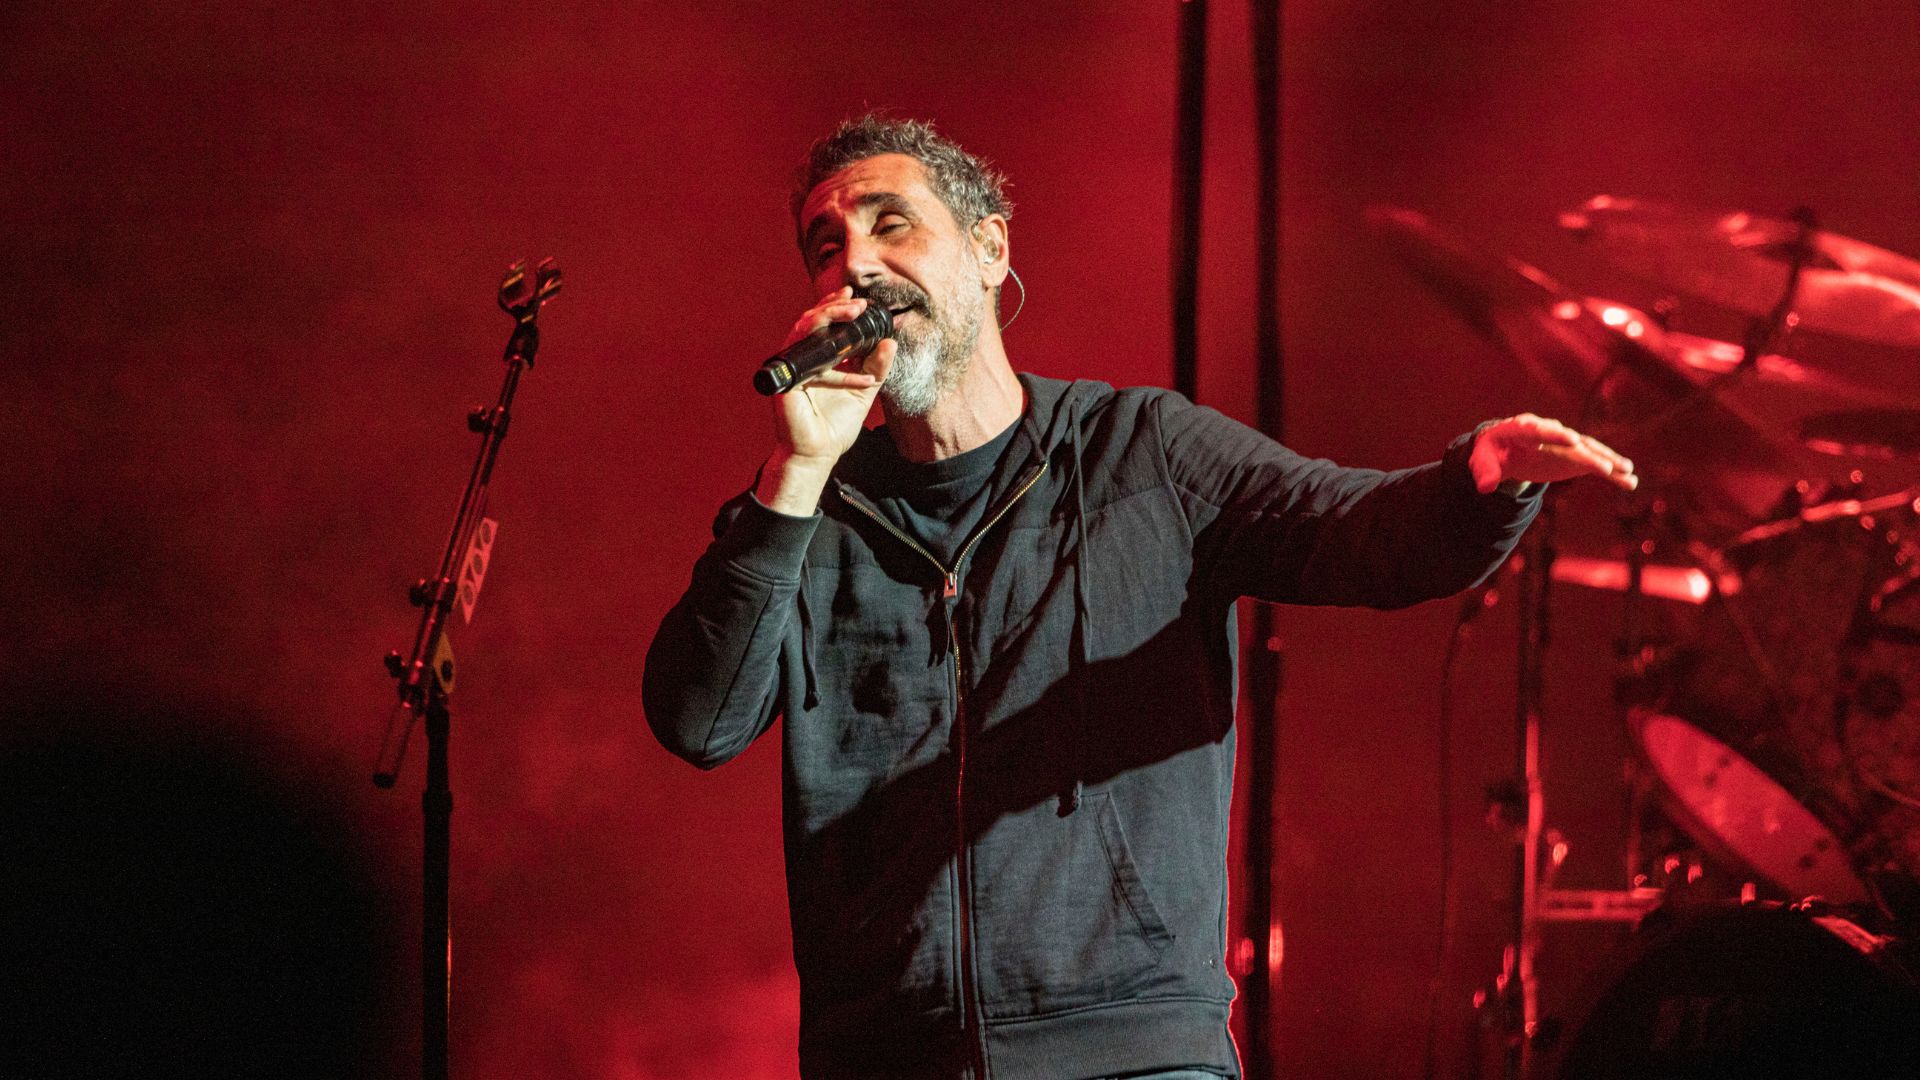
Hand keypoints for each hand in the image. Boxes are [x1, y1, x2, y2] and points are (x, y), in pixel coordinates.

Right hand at [756, 287, 895, 513]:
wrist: (818, 453)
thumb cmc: (836, 424)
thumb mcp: (864, 390)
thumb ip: (876, 367)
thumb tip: (890, 342)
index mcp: (818, 356)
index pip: (823, 323)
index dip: (836, 306)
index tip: (857, 298)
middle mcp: (803, 358)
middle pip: (811, 320)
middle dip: (834, 306)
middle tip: (857, 303)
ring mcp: (793, 368)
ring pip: (804, 330)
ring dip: (827, 317)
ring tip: (852, 311)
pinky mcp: (789, 383)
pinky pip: (809, 365)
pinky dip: (835, 369)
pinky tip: (860, 377)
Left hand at [1469, 413, 1636, 493]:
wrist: (1504, 448)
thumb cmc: (1491, 452)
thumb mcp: (1482, 460)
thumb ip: (1484, 472)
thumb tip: (1485, 487)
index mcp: (1524, 429)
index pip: (1540, 430)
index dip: (1555, 434)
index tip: (1571, 439)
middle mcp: (1550, 432)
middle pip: (1570, 442)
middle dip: (1587, 452)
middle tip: (1603, 464)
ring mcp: (1565, 445)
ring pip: (1589, 451)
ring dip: (1608, 461)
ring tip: (1627, 471)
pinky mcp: (1573, 457)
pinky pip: (1595, 465)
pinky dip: (1611, 473)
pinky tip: (1629, 482)